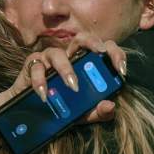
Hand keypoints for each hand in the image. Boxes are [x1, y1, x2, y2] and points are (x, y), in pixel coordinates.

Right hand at [6, 33, 126, 123]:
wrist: (32, 114)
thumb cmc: (61, 107)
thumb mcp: (83, 114)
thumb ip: (98, 111)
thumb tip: (110, 106)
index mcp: (85, 63)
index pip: (104, 49)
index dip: (115, 54)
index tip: (121, 70)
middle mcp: (69, 56)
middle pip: (82, 39)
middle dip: (93, 43)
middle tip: (99, 53)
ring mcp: (50, 59)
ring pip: (58, 53)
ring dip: (66, 68)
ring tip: (72, 85)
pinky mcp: (32, 65)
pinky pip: (37, 68)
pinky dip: (41, 81)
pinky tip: (45, 95)